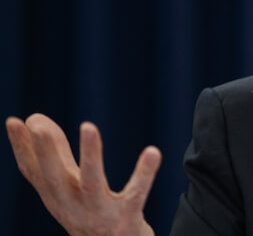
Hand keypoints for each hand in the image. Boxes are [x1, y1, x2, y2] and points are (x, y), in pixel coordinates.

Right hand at [6, 114, 160, 235]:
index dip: (21, 148)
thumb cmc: (92, 216)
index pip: (33, 173)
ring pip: (92, 183)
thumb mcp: (70, 188)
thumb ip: (57, 155)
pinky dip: (144, 173)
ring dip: (90, 154)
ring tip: (88, 126)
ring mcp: (99, 215)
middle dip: (45, 151)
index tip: (13, 121)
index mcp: (57, 198)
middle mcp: (72, 208)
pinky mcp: (127, 220)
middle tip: (37, 125)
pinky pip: (136, 194)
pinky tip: (152, 152)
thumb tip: (34, 118)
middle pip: (55, 178)